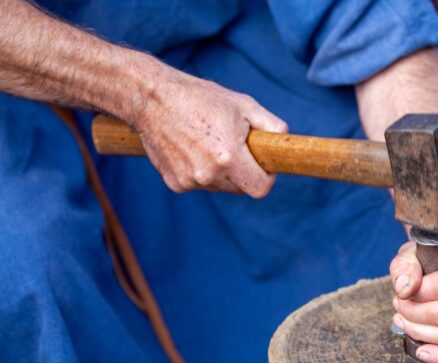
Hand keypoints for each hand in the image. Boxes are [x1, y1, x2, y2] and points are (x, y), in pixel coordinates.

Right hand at [131, 72, 286, 196]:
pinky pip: (200, 184)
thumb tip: (285, 143)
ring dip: (223, 172)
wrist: (151, 98)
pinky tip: (192, 148)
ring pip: (221, 187)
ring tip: (210, 143)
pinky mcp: (174, 183)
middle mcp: (208, 174)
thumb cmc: (201, 98)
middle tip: (235, 146)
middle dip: (245, 172)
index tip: (263, 164)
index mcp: (229, 157)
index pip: (260, 189)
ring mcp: (189, 181)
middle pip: (241, 189)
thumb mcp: (243, 105)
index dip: (266, 177)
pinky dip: (202, 171)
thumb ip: (271, 126)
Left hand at [389, 241, 437, 362]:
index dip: (417, 294)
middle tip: (399, 306)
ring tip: (404, 320)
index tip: (402, 293)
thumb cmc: (429, 260)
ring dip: (418, 332)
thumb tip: (404, 290)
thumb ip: (405, 267)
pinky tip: (421, 351)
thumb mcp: (412, 254)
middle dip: (411, 314)